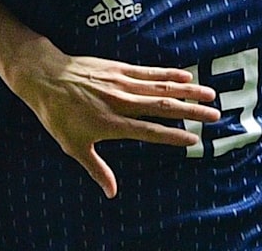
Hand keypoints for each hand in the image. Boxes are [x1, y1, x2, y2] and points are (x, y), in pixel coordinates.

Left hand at [7, 46, 219, 198]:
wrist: (46, 77)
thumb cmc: (57, 115)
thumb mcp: (73, 147)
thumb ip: (97, 169)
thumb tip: (111, 193)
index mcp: (111, 123)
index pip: (149, 131)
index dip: (173, 136)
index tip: (194, 140)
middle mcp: (121, 102)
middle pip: (163, 107)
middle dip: (191, 111)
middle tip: (215, 115)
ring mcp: (122, 83)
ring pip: (161, 87)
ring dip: (188, 90)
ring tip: (210, 94)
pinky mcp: (120, 68)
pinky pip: (149, 72)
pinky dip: (169, 74)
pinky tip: (186, 76)